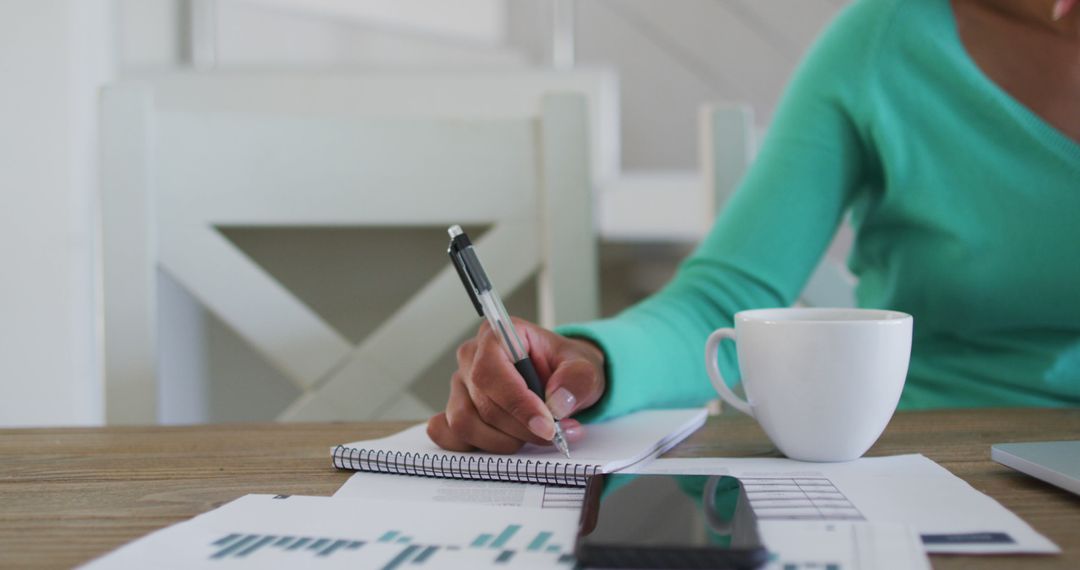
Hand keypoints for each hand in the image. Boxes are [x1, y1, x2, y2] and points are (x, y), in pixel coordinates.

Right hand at [427, 318, 605, 453]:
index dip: (517, 403)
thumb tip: (557, 402)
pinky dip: (478, 446)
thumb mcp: (586, 368)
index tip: (546, 425)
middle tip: (553, 434)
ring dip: (503, 441)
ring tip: (533, 436)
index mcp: (500, 336)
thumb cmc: (566, 369)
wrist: (562, 381)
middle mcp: (472, 358)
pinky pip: (450, 435)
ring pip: (465, 423)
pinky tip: (505, 441)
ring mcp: (460, 385)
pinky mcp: (455, 410)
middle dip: (521, 428)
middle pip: (482, 403)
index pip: (491, 371)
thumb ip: (577, 380)